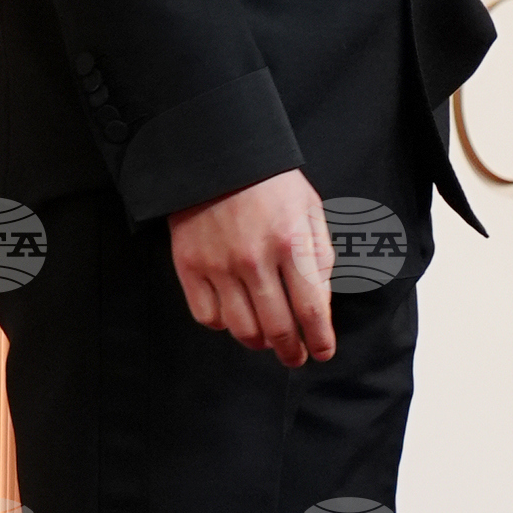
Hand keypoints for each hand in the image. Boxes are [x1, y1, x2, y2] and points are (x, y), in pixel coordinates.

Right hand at [168, 170, 335, 364]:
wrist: (216, 155)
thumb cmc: (271, 182)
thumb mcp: (310, 210)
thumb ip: (319, 258)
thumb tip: (320, 305)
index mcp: (291, 244)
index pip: (311, 310)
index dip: (320, 339)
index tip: (323, 352)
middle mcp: (255, 260)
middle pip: (277, 328)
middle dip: (292, 351)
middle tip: (296, 358)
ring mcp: (218, 265)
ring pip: (242, 329)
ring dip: (259, 343)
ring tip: (268, 340)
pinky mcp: (189, 266)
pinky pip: (207, 316)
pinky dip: (224, 325)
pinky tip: (235, 317)